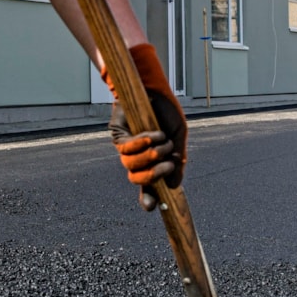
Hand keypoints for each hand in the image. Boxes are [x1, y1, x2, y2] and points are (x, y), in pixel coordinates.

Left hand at [108, 94, 185, 210]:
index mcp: (152, 162)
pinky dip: (142, 143)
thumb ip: (178, 160)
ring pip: (131, 167)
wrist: (155, 89)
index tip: (154, 207)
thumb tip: (175, 185)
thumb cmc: (166, 112)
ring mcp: (126, 149)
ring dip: (151, 156)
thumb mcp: (178, 137)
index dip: (149, 199)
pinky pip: (126, 149)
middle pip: (137, 180)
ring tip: (162, 141)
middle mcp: (137, 158)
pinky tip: (152, 134)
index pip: (148, 187)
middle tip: (167, 163)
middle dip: (154, 175)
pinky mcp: (118, 136)